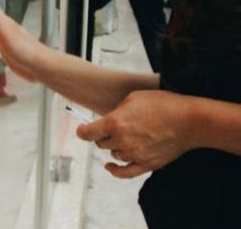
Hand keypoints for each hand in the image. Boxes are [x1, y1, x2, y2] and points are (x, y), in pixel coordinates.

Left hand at [76, 90, 192, 177]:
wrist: (189, 120)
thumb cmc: (162, 104)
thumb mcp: (133, 98)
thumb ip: (116, 110)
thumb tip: (107, 120)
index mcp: (116, 122)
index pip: (88, 132)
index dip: (82, 131)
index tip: (81, 130)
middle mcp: (123, 140)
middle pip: (100, 143)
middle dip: (103, 135)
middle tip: (111, 128)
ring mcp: (135, 154)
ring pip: (113, 154)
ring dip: (115, 146)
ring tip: (127, 136)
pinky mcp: (147, 164)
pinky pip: (124, 173)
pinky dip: (114, 170)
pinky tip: (109, 166)